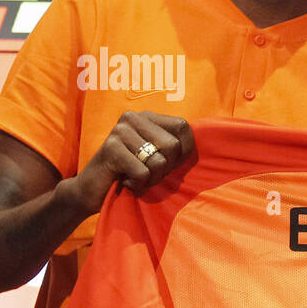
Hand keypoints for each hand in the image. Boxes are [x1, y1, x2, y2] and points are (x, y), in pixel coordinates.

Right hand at [68, 111, 194, 213]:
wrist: (92, 191)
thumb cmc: (132, 174)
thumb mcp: (157, 156)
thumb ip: (176, 146)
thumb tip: (214, 140)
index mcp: (148, 116)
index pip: (183, 127)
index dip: (183, 152)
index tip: (168, 164)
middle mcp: (133, 117)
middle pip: (173, 146)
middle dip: (165, 168)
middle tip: (148, 172)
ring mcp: (120, 131)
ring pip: (159, 161)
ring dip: (151, 178)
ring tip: (135, 176)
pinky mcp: (110, 148)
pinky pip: (143, 173)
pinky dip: (138, 184)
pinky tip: (125, 181)